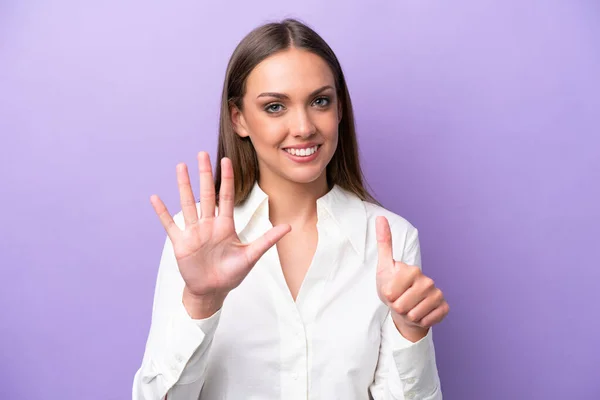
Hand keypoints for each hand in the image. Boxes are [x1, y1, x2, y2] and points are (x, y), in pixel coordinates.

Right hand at [150, 152, 290, 315]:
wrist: (212, 291)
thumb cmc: (231, 274)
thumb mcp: (250, 256)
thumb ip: (267, 240)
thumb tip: (289, 228)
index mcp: (225, 225)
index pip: (226, 197)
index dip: (227, 179)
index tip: (226, 160)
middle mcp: (208, 224)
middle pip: (206, 194)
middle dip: (204, 174)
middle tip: (202, 153)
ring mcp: (194, 232)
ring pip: (188, 204)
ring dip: (184, 186)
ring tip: (181, 166)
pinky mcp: (181, 243)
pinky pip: (170, 224)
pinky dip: (163, 212)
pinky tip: (155, 198)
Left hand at [375, 216, 448, 341]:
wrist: (406, 307)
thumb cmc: (392, 287)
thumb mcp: (384, 266)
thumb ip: (384, 243)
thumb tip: (380, 217)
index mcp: (411, 270)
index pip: (390, 294)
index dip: (387, 297)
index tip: (391, 292)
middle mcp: (427, 280)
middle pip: (401, 306)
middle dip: (397, 307)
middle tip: (399, 301)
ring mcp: (437, 294)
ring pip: (413, 315)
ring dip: (407, 315)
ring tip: (408, 307)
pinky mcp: (444, 308)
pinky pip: (426, 321)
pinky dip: (419, 321)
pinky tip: (420, 314)